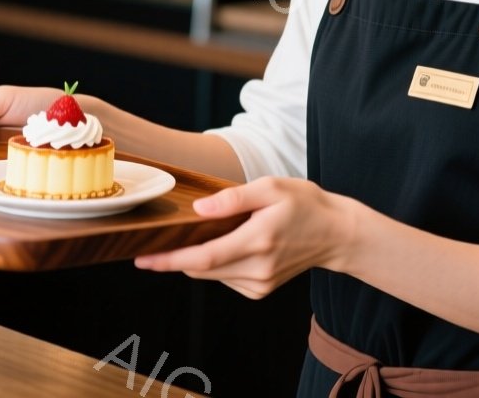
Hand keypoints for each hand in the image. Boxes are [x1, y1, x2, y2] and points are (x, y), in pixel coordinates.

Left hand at [134, 177, 360, 299]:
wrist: (336, 234)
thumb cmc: (304, 204)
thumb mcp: (270, 188)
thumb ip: (233, 198)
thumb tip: (199, 210)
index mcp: (258, 241)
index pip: (204, 257)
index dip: (170, 259)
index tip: (143, 259)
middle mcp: (258, 269)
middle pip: (202, 268)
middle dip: (176, 257)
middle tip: (156, 240)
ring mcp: (260, 284)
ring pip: (212, 274)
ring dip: (199, 256)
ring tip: (212, 231)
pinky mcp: (260, 290)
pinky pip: (225, 278)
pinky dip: (217, 263)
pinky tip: (230, 244)